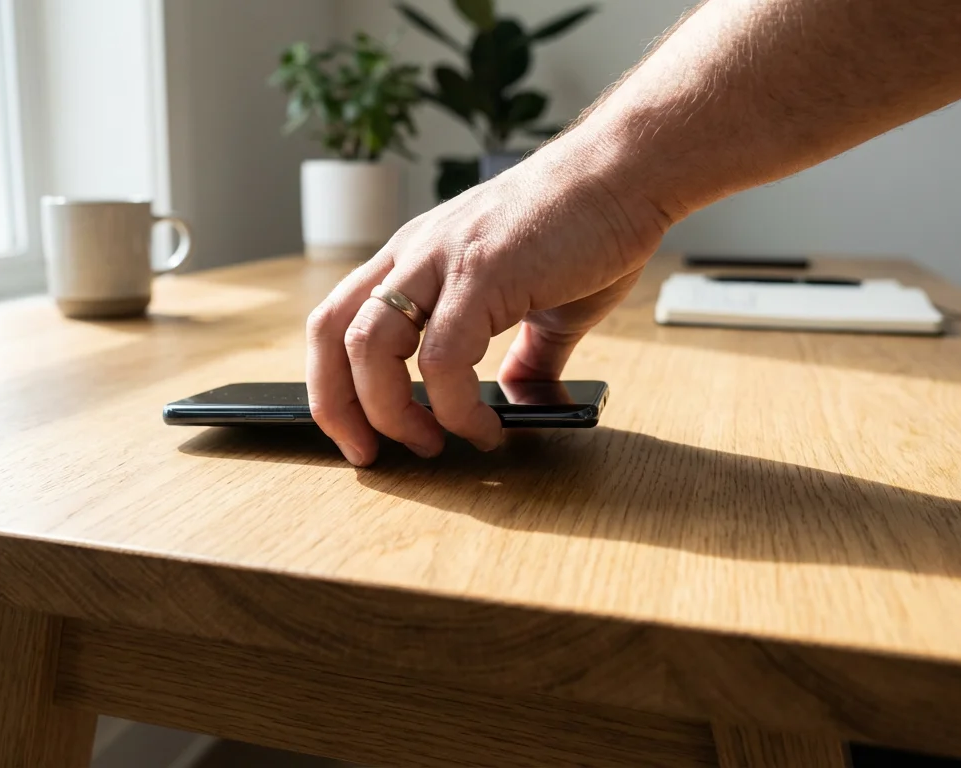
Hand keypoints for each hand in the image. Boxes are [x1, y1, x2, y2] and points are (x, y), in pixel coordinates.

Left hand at [305, 133, 669, 465]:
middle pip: (332, 334)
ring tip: (431, 444)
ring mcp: (442, 259)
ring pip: (368, 347)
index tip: (356, 431)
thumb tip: (523, 403)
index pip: (338, 319)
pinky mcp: (481, 272)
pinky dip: (456, 408)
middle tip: (366, 454)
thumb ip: (526, 355)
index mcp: (416, 256)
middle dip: (337, 406)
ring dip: (389, 412)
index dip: (333, 383)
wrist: (628, 171)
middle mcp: (415, 253)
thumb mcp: (541, 299)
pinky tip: (485, 428)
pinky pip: (443, 360)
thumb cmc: (587, 224)